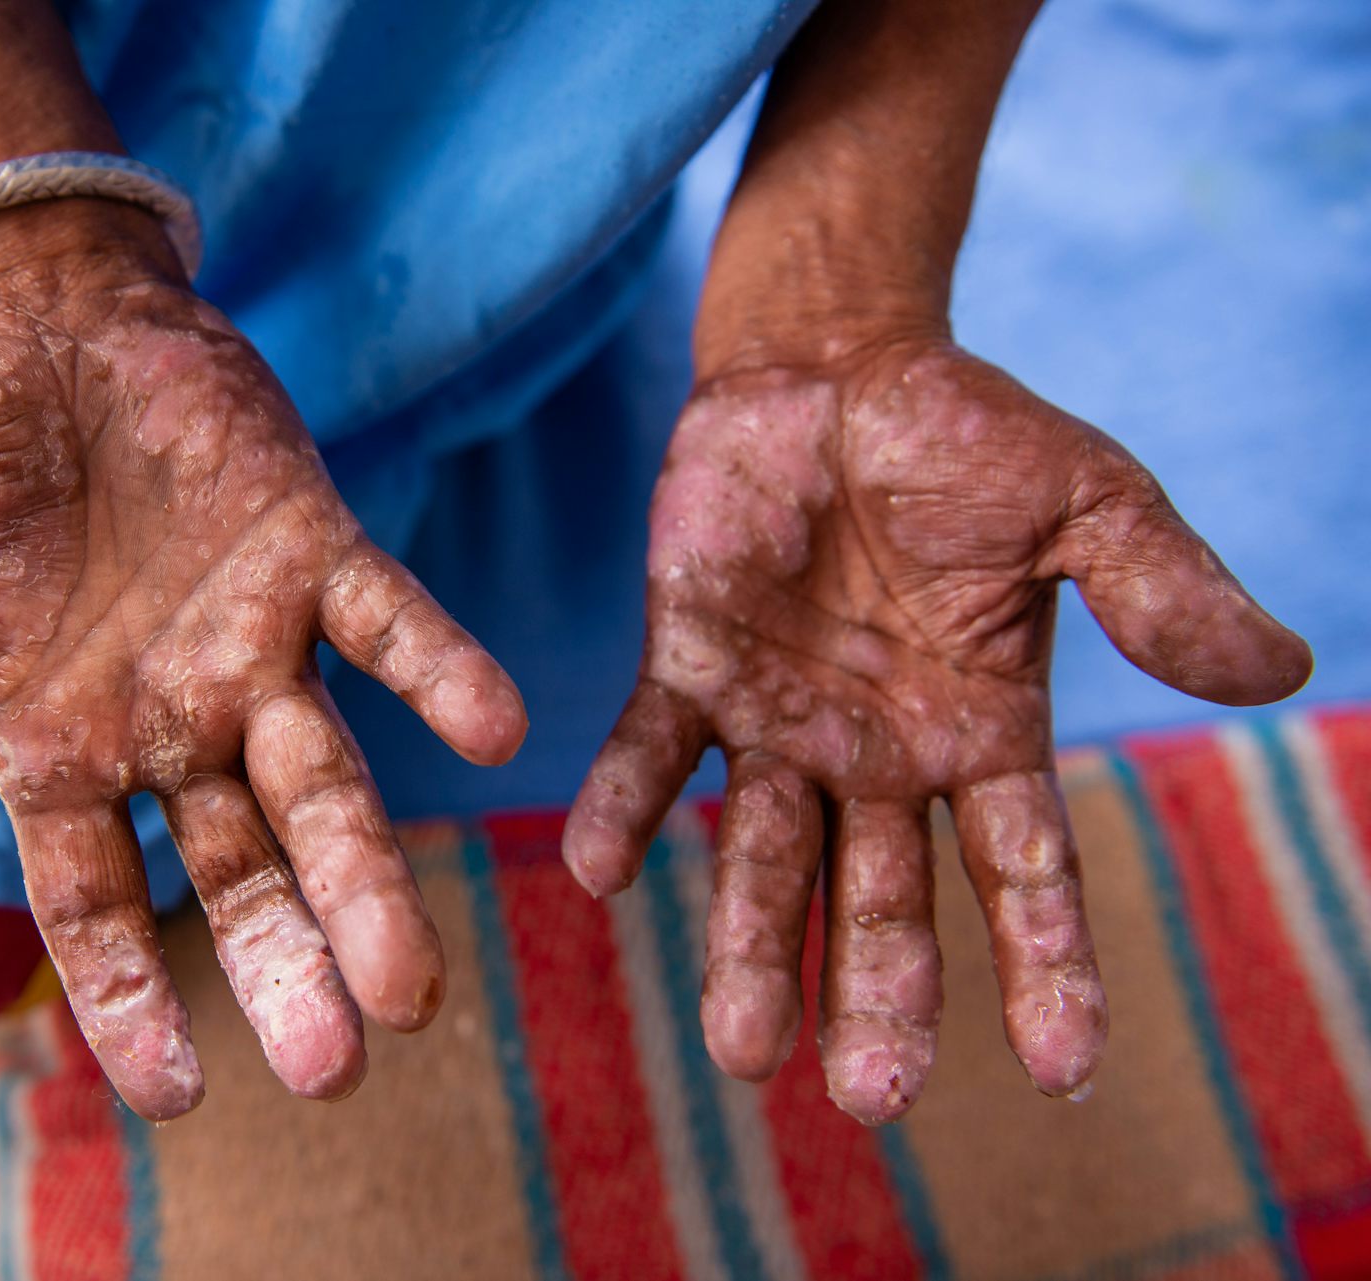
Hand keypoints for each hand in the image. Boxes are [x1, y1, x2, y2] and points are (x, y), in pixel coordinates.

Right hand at [0, 209, 526, 1118]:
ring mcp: (250, 646)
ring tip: (413, 987)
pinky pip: (389, 624)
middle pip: (237, 872)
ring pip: (324, 782)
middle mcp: (170, 724)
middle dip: (282, 961)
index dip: (127, 999)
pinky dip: (440, 673)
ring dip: (366, 874)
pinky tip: (498, 731)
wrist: (37, 318)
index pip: (96, 906)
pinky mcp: (314, 551)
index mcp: (59, 752)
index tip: (176, 1096)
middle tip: (337, 1065)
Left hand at [565, 336, 1308, 1121]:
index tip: (1060, 1069)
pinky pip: (650, 752)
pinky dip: (624, 807)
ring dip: (748, 947)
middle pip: (880, 896)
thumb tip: (1281, 672)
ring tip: (738, 1053)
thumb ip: (1161, 589)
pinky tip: (600, 870)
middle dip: (876, 991)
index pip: (1023, 870)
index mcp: (982, 734)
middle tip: (869, 1096)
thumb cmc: (969, 439)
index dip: (1046, 965)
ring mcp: (776, 722)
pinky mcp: (687, 668)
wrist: (835, 368)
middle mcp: (876, 756)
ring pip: (761, 853)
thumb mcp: (1088, 502)